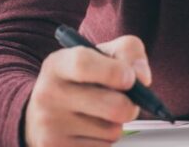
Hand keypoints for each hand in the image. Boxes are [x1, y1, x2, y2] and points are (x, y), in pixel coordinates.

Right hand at [24, 35, 151, 145]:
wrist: (46, 113)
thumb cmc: (84, 79)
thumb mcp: (100, 55)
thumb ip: (128, 52)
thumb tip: (142, 78)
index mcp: (56, 65)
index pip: (83, 64)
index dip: (114, 71)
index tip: (130, 78)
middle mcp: (48, 94)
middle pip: (113, 106)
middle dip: (130, 105)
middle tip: (126, 100)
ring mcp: (51, 126)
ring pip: (112, 131)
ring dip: (116, 124)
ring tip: (100, 114)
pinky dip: (106, 141)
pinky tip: (91, 130)